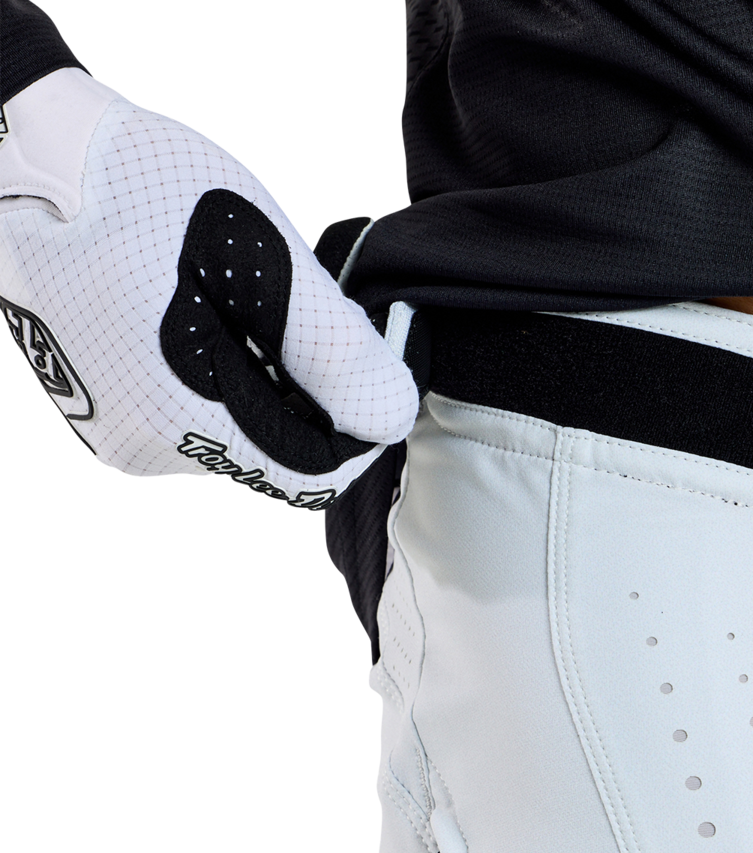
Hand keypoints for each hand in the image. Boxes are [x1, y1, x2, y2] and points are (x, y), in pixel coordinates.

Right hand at [0, 68, 417, 509]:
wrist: (17, 151)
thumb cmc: (136, 190)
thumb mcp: (265, 260)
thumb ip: (335, 352)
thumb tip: (391, 416)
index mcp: (186, 420)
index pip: (309, 477)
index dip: (356, 432)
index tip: (371, 370)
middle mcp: (144, 447)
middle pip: (271, 452)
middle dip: (310, 397)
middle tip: (307, 311)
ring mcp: (110, 426)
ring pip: (230, 430)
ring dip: (263, 380)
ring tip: (244, 298)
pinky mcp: (92, 401)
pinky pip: (183, 407)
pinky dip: (217, 370)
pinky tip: (205, 308)